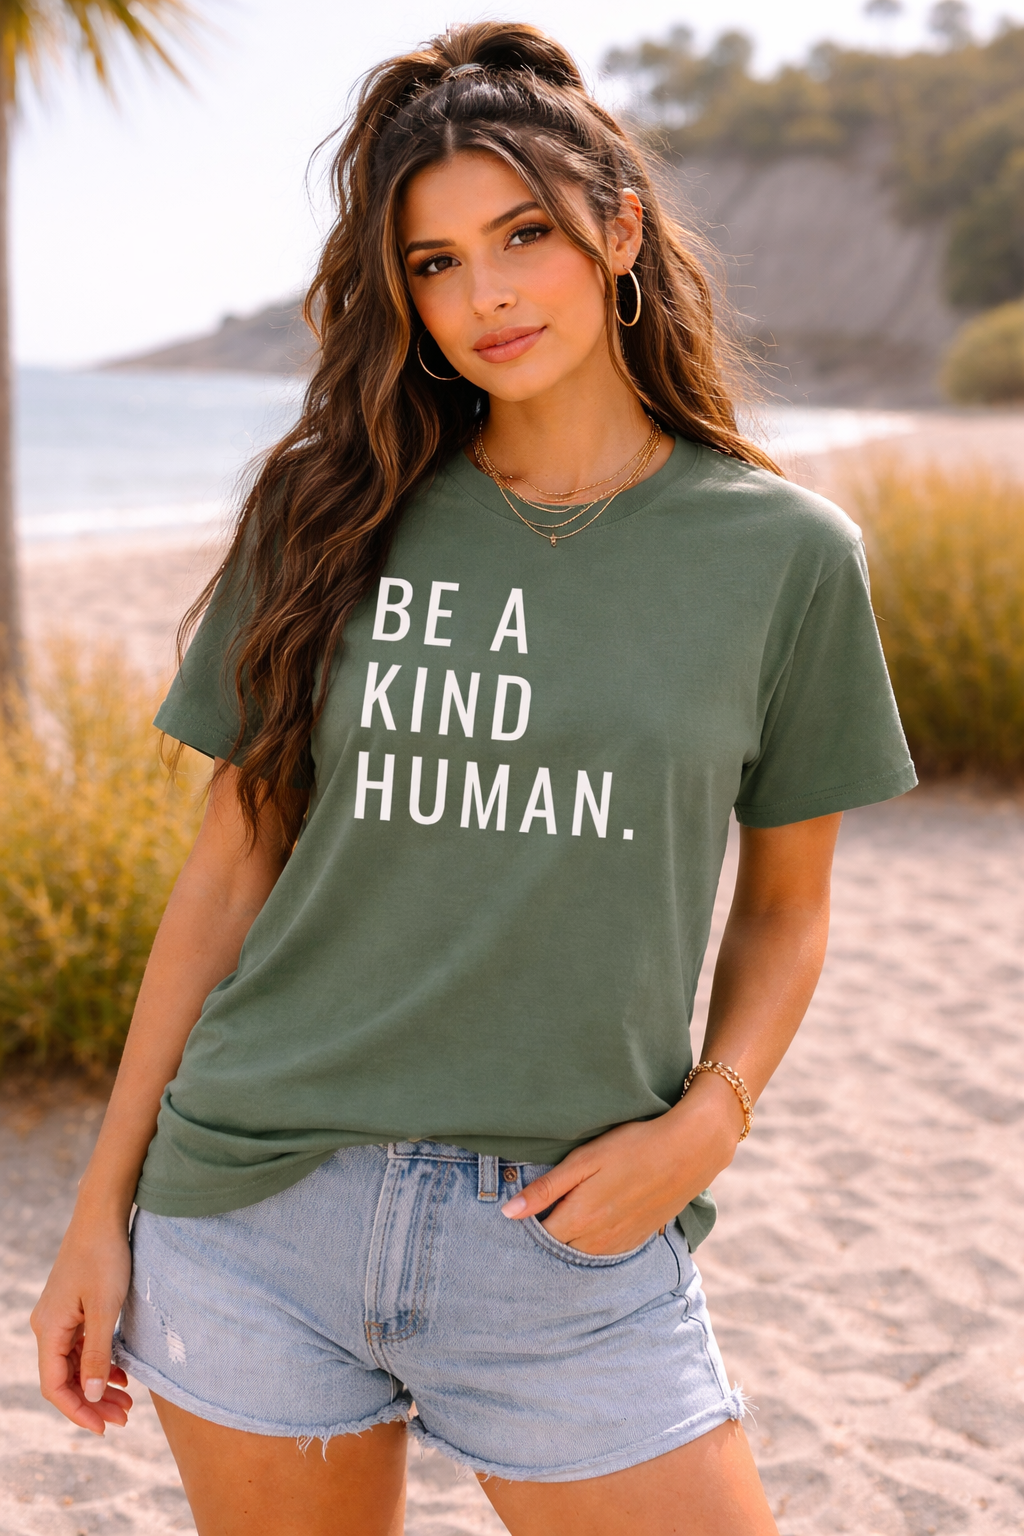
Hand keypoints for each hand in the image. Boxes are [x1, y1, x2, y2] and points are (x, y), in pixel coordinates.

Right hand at [31, 1216, 133, 1435]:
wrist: (103, 1215)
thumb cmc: (104, 1256)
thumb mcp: (105, 1308)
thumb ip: (98, 1354)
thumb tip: (93, 1396)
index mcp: (49, 1329)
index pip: (56, 1386)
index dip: (79, 1411)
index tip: (104, 1428)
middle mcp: (48, 1326)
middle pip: (66, 1379)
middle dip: (93, 1402)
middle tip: (124, 1418)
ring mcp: (60, 1316)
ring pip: (76, 1364)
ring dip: (99, 1384)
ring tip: (127, 1402)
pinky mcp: (74, 1307)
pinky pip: (82, 1346)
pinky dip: (100, 1363)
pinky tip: (122, 1373)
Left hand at [502, 1077, 742, 1254]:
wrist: (689, 1151)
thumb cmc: (633, 1145)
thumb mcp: (585, 1159)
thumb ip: (546, 1189)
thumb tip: (508, 1213)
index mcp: (579, 1217)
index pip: (538, 1235)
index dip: (528, 1221)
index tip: (525, 1204)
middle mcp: (598, 1239)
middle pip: (558, 1247)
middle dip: (547, 1231)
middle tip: (546, 1205)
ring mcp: (620, 1242)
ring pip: (581, 1253)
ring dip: (570, 1238)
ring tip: (571, 1209)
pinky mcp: (638, 1239)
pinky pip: (605, 1252)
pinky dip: (594, 1241)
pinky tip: (596, 1219)